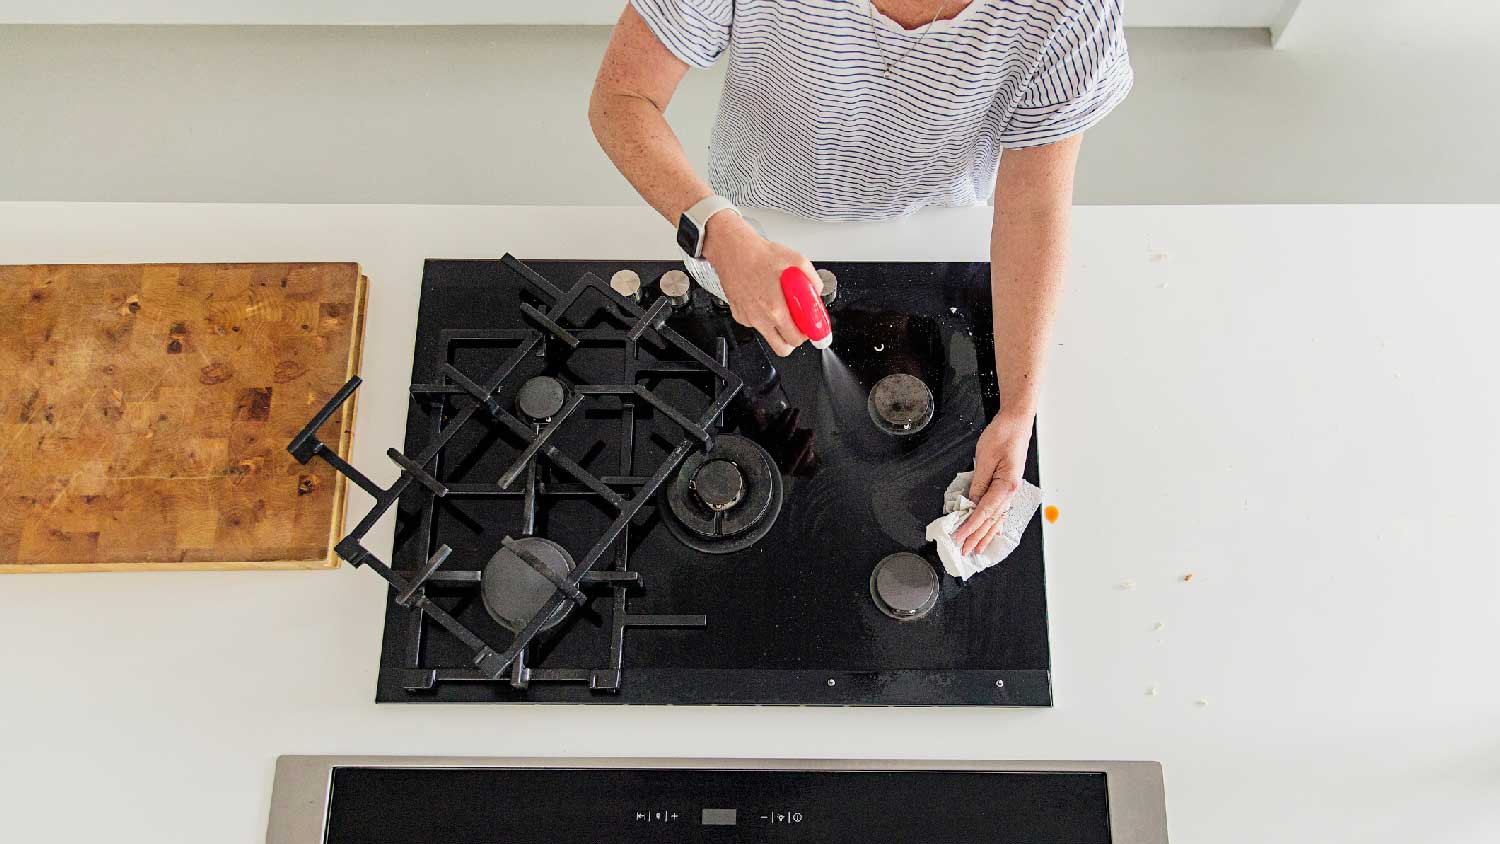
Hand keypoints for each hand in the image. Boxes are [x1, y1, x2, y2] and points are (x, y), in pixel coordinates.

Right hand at [702, 212, 821, 355]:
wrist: (733, 250)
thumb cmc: (759, 255)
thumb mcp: (797, 261)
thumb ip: (812, 279)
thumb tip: (817, 291)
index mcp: (775, 309)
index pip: (796, 338)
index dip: (807, 335)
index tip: (810, 328)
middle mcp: (760, 318)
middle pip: (782, 348)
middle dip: (793, 338)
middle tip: (798, 323)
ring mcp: (748, 318)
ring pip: (768, 336)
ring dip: (778, 328)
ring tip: (780, 308)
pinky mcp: (739, 315)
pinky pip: (755, 324)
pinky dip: (763, 317)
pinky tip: (764, 300)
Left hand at [954, 413, 1032, 554]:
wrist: (1016, 422)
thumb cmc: (1003, 435)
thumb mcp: (985, 458)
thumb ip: (978, 484)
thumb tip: (970, 504)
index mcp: (1006, 485)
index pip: (984, 511)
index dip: (971, 527)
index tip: (960, 538)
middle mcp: (1011, 491)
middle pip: (992, 519)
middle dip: (977, 536)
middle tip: (965, 551)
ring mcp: (1011, 489)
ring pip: (997, 518)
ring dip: (986, 533)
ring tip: (977, 548)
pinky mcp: (1007, 485)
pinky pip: (1000, 509)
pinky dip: (993, 523)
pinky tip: (990, 531)